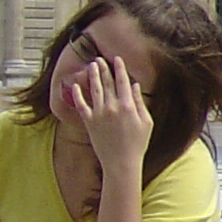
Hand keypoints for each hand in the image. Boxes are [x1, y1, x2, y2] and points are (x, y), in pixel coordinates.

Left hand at [70, 55, 151, 179]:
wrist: (121, 162)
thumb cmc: (138, 143)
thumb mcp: (146, 122)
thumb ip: (140, 102)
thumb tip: (135, 86)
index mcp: (128, 106)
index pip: (123, 82)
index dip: (120, 69)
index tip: (117, 59)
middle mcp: (112, 107)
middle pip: (107, 83)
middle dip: (104, 69)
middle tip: (100, 59)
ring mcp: (99, 113)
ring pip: (94, 89)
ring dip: (92, 76)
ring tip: (91, 66)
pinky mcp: (89, 121)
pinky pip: (82, 104)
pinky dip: (78, 94)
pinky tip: (75, 85)